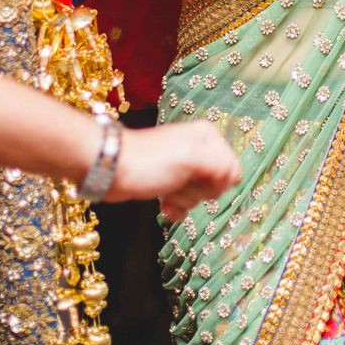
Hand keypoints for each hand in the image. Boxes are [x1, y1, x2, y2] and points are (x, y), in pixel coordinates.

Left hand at [110, 119, 241, 218]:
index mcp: (208, 137)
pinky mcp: (169, 181)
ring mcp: (183, 166)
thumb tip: (234, 177)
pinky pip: (185, 202)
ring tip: (165, 190)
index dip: (218, 181)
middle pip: (217, 184)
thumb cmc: (150, 162)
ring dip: (183, 199)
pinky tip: (164, 205)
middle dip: (198, 191)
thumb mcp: (192, 157)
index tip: (199, 179)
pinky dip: (176, 207)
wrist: (110, 169)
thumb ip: (221, 165)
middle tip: (178, 182)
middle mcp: (198, 148)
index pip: (233, 168)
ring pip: (200, 196)